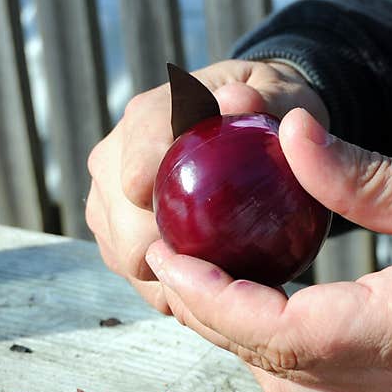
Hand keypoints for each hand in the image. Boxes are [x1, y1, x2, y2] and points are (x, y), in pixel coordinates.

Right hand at [85, 59, 327, 311]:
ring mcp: (110, 198)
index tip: (165, 207)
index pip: (137, 149)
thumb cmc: (269, 110)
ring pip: (123, 254)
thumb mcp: (281, 95)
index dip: (142, 178)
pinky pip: (137, 273)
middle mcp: (117, 157)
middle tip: (218, 276)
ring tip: (221, 290)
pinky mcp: (118, 232)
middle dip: (160, 252)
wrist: (246, 127)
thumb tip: (238, 104)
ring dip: (166, 277)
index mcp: (152, 115)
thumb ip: (266, 99)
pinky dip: (170, 287)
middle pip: (121, 218)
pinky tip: (213, 296)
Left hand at [145, 109, 391, 391]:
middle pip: (278, 367)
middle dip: (217, 319)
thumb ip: (366, 178)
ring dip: (252, 341)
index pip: (283, 330)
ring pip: (301, 391)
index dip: (215, 298)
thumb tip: (288, 140)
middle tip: (183, 262)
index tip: (173, 256)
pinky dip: (294, 357)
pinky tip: (286, 312)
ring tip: (223, 283)